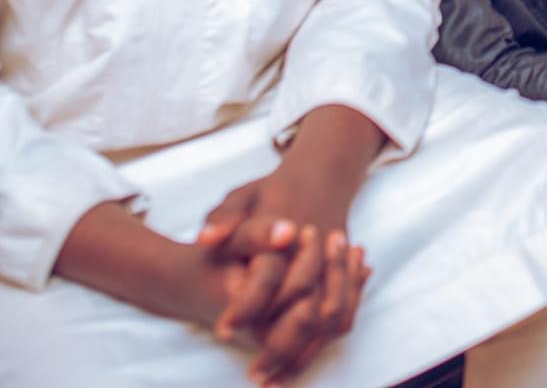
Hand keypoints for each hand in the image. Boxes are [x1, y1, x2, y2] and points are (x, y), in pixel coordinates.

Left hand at [194, 106, 383, 380]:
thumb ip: (223, 219)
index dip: (246, 307)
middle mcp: (316, 254)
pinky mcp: (342, 278)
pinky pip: (340, 318)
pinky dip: (320, 344)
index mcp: (288, 235)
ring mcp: (333, 268)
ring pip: (328, 320)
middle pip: (306, 309)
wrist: (320, 177)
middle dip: (279, 346)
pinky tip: (294, 364)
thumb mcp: (241, 196)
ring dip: (303, 353)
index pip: (269, 278)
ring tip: (272, 379)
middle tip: (254, 373)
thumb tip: (204, 240)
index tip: (222, 330)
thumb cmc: (272, 192)